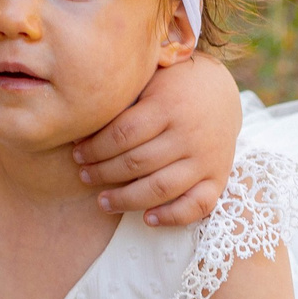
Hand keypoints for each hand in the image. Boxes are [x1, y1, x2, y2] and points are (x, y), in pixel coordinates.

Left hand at [74, 56, 241, 226]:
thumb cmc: (171, 84)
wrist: (220, 90)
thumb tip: (80, 130)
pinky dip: (172, 216)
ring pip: (161, 188)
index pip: (123, 134)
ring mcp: (206, 158)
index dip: (94, 147)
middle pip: (137, 163)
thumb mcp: (148, 80)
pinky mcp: (219, 177)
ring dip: (127, 199)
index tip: (77, 153)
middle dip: (103, 172)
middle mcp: (189, 134)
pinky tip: (147, 219)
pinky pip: (198, 205)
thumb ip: (122, 103)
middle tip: (84, 175)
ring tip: (103, 201)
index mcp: (168, 105)